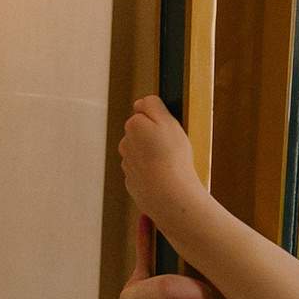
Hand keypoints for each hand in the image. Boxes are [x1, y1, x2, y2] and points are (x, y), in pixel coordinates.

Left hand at [117, 94, 200, 217]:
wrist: (169, 194)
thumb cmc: (172, 156)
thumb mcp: (167, 120)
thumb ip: (152, 105)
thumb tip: (140, 103)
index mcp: (133, 126)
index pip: (144, 114)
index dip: (159, 120)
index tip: (170, 131)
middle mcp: (126, 144)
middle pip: (142, 134)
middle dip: (154, 139)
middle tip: (172, 148)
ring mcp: (128, 165)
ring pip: (142, 154)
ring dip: (153, 157)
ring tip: (170, 165)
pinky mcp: (133, 183)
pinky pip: (144, 174)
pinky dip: (152, 175)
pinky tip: (164, 178)